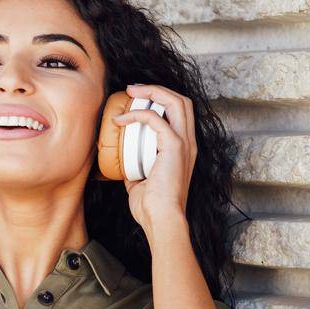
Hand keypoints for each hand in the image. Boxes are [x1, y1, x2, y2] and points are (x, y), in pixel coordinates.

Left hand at [111, 83, 196, 244]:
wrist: (162, 219)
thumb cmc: (152, 207)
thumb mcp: (140, 182)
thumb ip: (134, 168)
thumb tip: (120, 163)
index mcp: (185, 149)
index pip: (180, 113)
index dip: (161, 100)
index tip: (137, 99)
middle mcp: (189, 142)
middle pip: (181, 101)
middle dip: (157, 89)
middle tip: (132, 89)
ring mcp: (185, 143)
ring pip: (175, 102)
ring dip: (151, 92)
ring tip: (129, 92)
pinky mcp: (175, 146)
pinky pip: (155, 119)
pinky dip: (137, 115)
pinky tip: (120, 120)